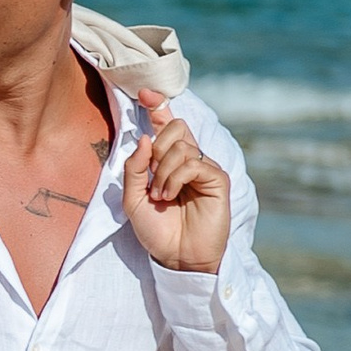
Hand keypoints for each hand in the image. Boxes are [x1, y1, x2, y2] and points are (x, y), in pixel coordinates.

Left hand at [121, 91, 231, 274]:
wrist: (176, 257)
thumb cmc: (157, 230)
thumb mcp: (133, 199)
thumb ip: (135, 169)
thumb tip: (144, 138)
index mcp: (169, 161)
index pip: (167, 126)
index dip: (159, 107)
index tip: (145, 93)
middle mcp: (189, 160)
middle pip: (176, 128)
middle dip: (158, 149)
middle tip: (152, 178)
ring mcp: (205, 168)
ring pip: (182, 145)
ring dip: (163, 171)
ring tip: (160, 196)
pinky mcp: (217, 180)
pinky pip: (194, 163)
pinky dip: (175, 178)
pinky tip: (170, 197)